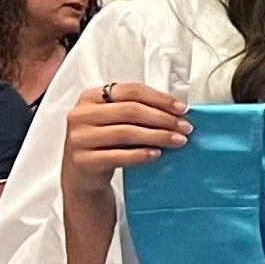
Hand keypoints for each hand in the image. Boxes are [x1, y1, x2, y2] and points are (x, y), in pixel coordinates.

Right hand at [62, 81, 189, 189]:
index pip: (130, 90)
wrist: (82, 173)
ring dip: (158, 136)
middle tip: (185, 127)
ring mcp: (80, 138)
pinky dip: (141, 154)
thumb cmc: (104, 141)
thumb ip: (137, 110)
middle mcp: (81, 114)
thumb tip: (177, 112)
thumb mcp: (115, 120)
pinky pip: (118, 156)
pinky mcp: (84, 161)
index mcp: (90, 97)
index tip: (182, 109)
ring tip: (178, 141)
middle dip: (163, 118)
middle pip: (130, 110)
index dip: (160, 98)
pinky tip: (157, 154)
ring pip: (126, 132)